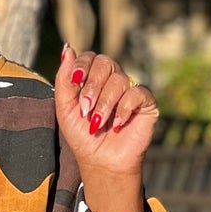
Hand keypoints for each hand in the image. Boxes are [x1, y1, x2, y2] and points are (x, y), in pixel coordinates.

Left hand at [54, 47, 159, 190]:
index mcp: (93, 79)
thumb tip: (67, 49)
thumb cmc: (82, 137)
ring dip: (105, 104)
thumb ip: (64, 81)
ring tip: (98, 124)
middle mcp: (113, 80)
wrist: (101, 162)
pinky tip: (117, 125)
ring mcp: (130, 89)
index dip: (82, 65)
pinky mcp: (146, 102)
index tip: (75, 81)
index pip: (90, 57)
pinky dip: (124, 109)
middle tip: (85, 110)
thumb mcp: (65, 109)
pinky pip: (137, 93)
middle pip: (105, 63)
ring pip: (119, 80)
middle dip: (92, 87)